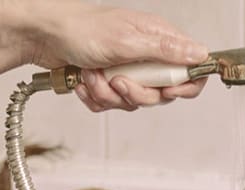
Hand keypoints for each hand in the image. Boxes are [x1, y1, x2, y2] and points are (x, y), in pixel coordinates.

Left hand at [26, 0, 208, 110]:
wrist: (44, 37)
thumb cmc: (81, 29)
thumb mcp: (129, 40)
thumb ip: (166, 50)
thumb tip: (201, 54)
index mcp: (157, 39)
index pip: (190, 68)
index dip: (185, 86)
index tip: (167, 91)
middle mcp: (146, 56)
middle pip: (161, 94)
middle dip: (136, 93)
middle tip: (118, 80)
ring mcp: (127, 71)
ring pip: (133, 102)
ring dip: (109, 94)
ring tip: (93, 75)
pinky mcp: (109, 83)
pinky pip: (112, 105)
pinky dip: (96, 97)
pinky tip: (85, 81)